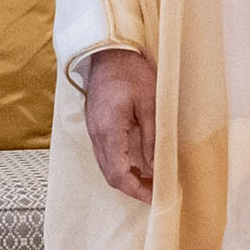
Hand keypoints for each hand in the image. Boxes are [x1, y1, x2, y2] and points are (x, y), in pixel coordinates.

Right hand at [83, 49, 158, 203]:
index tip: (155, 197)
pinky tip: (137, 164)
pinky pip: (104, 155)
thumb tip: (155, 169)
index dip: (137, 190)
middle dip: (132, 188)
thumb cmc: (131, 72)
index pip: (119, 174)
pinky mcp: (95, 126)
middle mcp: (96, 135)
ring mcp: (93, 131)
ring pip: (106, 167)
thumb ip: (152, 138)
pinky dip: (120, 165)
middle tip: (156, 192)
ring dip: (126, 178)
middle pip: (110, 175)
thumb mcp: (150, 104)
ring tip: (150, 181)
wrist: (108, 52)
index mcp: (109, 130)